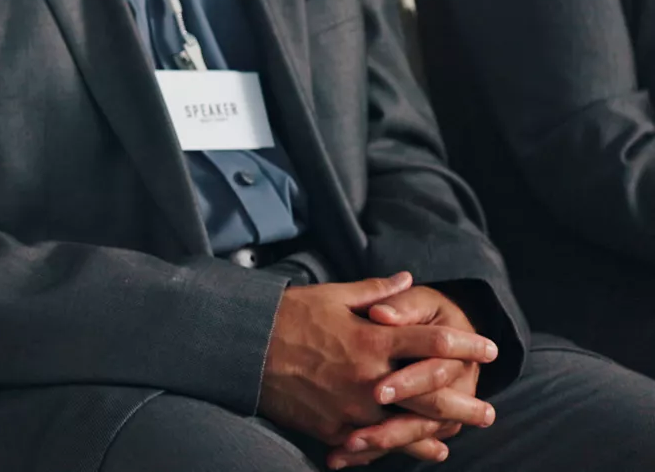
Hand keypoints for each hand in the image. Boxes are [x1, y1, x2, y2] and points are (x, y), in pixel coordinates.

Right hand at [256, 273, 497, 468]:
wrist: (241, 348)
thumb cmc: (286, 316)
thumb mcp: (331, 295)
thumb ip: (375, 292)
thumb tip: (407, 279)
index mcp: (373, 339)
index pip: (435, 341)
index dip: (467, 344)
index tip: (489, 348)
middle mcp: (370, 377)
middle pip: (435, 395)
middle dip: (466, 406)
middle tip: (488, 412)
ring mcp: (354, 407)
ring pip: (409, 428)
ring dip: (436, 434)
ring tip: (454, 438)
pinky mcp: (335, 429)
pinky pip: (374, 444)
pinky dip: (397, 448)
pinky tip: (416, 450)